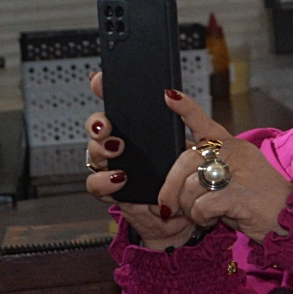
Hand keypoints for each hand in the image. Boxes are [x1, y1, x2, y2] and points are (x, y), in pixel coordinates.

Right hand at [82, 71, 193, 248]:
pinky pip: (95, 184)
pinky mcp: (112, 191)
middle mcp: (122, 146)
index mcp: (140, 130)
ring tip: (116, 147)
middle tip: (108, 124)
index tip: (99, 79)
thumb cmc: (190, 175)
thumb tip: (173, 93)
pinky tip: (119, 177)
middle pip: (98, 127)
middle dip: (98, 122)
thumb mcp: (199, 140)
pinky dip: (104, 180)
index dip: (103, 89)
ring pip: (93, 152)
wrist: (188, 214)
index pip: (117, 105)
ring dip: (100, 148)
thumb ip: (188, 115)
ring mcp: (114, 167)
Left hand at [155, 90, 292, 242]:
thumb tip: (178, 164)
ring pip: (189, 186)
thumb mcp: (237, 176)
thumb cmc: (259, 201)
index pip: (205, 122)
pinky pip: (201, 205)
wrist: (290, 217)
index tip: (169, 97)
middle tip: (168, 207)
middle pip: (186, 160)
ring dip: (188, 208)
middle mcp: (235, 153)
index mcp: (234, 146)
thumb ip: (211, 166)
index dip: (186, 108)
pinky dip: (201, 218)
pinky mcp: (237, 193)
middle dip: (170, 187)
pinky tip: (211, 220)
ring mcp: (237, 172)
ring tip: (202, 216)